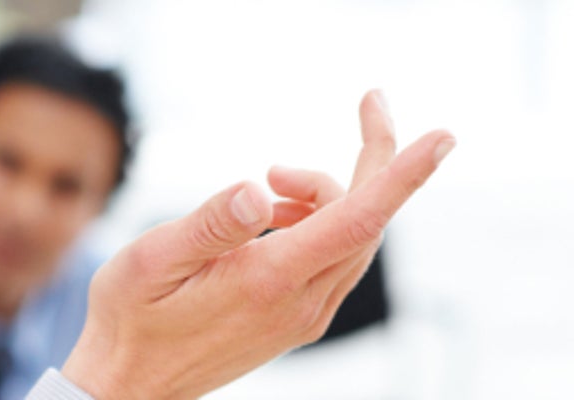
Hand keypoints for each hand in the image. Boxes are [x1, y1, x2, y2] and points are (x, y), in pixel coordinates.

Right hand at [60, 90, 455, 398]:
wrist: (130, 389)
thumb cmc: (130, 321)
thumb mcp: (150, 261)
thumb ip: (209, 224)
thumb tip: (256, 190)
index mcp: (270, 281)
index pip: (358, 219)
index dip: (403, 175)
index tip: (442, 138)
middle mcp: (301, 302)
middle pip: (367, 219)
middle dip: (375, 157)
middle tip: (371, 101)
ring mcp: (305, 315)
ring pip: (353, 237)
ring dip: (331, 191)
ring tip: (273, 178)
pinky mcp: (299, 319)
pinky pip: (335, 257)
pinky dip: (321, 219)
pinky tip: (274, 214)